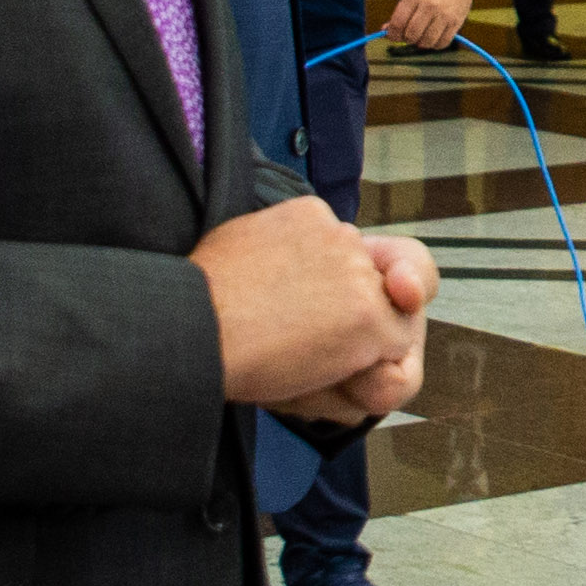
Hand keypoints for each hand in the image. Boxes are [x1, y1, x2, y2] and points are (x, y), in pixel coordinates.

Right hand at [193, 198, 432, 412]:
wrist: (193, 328)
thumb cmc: (200, 302)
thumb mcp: (240, 251)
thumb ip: (282, 253)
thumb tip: (291, 270)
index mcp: (309, 214)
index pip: (346, 253)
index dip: (336, 287)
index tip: (298, 306)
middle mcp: (342, 234)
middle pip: (372, 285)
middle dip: (348, 318)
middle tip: (294, 337)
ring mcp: (360, 275)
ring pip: (388, 318)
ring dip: (356, 346)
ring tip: (300, 353)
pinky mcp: (369, 315)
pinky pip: (393, 352)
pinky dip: (365, 371)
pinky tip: (320, 368)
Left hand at [384, 0, 476, 50]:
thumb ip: (399, 12)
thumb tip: (387, 33)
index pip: (398, 24)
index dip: (392, 34)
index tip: (392, 34)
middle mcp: (431, 6)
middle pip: (411, 35)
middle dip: (405, 37)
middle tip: (407, 33)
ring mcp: (446, 14)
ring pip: (427, 42)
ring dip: (420, 42)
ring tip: (420, 34)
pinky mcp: (457, 21)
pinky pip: (443, 43)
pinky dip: (435, 44)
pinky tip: (432, 36)